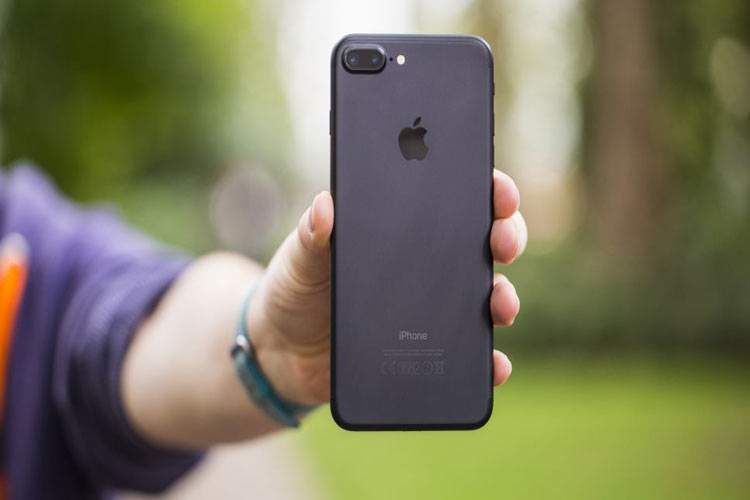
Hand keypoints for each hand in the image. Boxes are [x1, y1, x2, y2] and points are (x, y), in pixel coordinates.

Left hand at [248, 169, 526, 404]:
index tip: (498, 191)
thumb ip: (312, 234)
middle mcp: (428, 264)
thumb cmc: (296, 288)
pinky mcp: (430, 349)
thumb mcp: (300, 258)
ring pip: (488, 296)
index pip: (456, 198)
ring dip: (505, 298)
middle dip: (507, 236)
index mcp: (402, 228)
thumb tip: (325, 206)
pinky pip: (470, 354)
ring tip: (499, 306)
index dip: (486, 189)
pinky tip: (494, 364)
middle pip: (485, 243)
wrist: (282, 350)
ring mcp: (434, 308)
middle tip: (501, 243)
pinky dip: (489, 361)